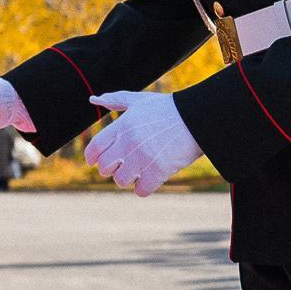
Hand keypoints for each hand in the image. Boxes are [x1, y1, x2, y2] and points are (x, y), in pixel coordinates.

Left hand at [84, 90, 199, 194]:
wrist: (198, 118)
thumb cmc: (168, 109)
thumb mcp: (140, 100)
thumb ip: (115, 100)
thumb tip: (93, 99)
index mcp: (122, 125)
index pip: (95, 148)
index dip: (93, 158)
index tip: (95, 161)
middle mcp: (129, 142)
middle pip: (105, 168)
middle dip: (112, 169)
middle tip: (122, 166)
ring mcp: (143, 158)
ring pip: (121, 181)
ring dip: (128, 179)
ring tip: (138, 171)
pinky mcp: (158, 171)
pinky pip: (141, 190)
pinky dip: (144, 188)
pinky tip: (150, 179)